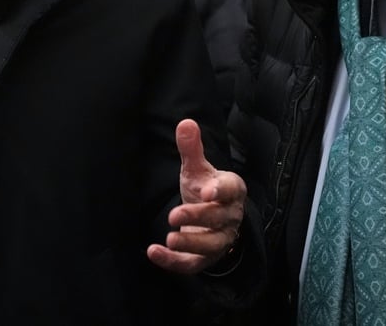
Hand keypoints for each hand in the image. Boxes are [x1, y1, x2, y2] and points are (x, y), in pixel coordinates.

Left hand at [147, 119, 245, 274]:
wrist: (211, 220)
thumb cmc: (205, 189)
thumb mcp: (197, 169)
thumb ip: (191, 148)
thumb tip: (185, 122)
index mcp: (231, 190)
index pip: (230, 189)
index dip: (220, 191)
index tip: (207, 191)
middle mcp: (229, 216)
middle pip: (218, 218)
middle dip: (197, 217)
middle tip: (174, 215)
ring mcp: (219, 239)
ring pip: (210, 245)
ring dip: (191, 243)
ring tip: (170, 238)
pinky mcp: (205, 258)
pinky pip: (193, 264)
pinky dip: (174, 261)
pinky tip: (154, 252)